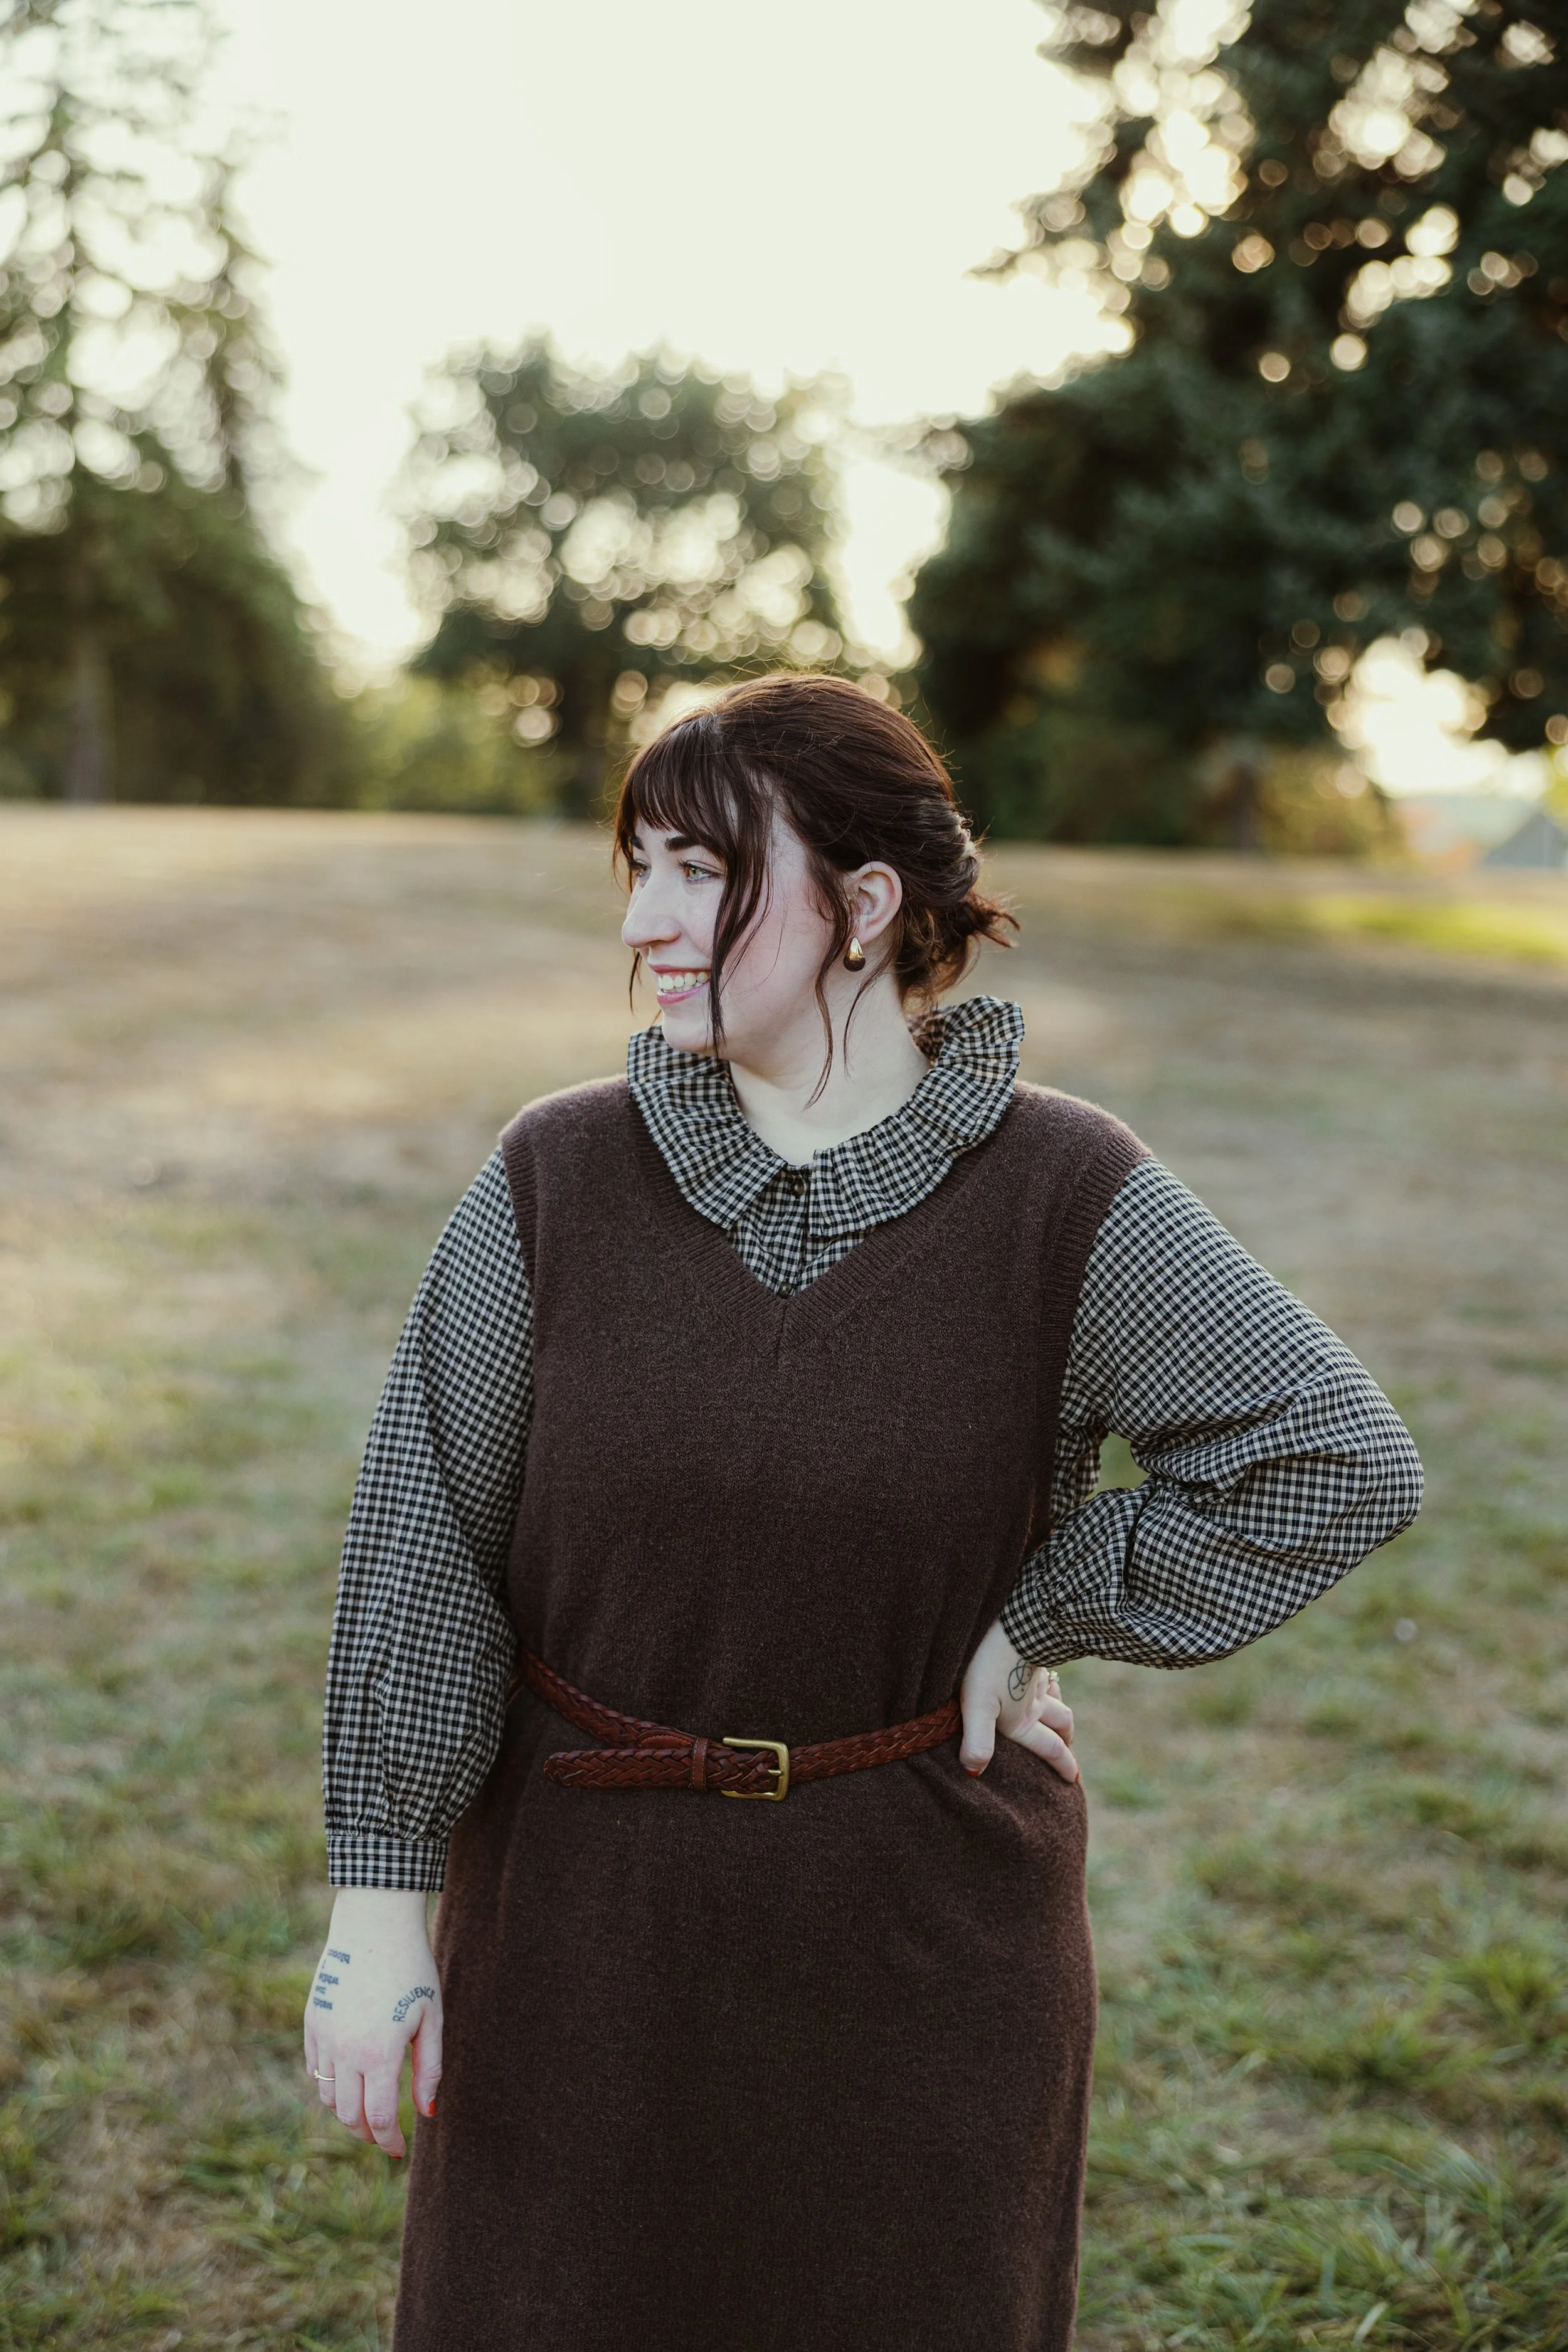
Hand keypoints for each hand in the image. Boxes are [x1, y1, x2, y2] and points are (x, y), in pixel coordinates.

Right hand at [302, 1887, 442, 2157]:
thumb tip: (427, 2112)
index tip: (400, 2150)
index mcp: (379, 2054)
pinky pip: (314, 2068)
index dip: (389, 2141)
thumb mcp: (431, 2018)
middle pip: (349, 2115)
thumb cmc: (412, 1967)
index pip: (379, 2119)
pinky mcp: (312, 2021)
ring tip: (369, 2110)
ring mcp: (324, 2037)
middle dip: (368, 2133)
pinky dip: (329, 2084)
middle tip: (385, 2136)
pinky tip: (348, 2080)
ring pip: (327, 2096)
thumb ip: (429, 2069)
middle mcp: (345, 2052)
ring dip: (347, 2111)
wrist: (374, 1922)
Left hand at [958, 1617, 1077, 1782]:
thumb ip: (977, 1742)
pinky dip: (1054, 1688)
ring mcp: (1037, 1680)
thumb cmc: (989, 1667)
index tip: (1074, 1781)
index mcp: (1023, 1721)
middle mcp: (1035, 1703)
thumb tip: (974, 1773)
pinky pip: (1050, 1679)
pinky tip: (1048, 1682)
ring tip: (1063, 1724)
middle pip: (1061, 1726)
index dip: (1063, 1766)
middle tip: (1070, 1756)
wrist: (1010, 1626)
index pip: (1049, 1749)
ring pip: (1059, 1702)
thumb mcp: (978, 1708)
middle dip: (1066, 1744)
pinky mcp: (1032, 1659)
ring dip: (1063, 1716)